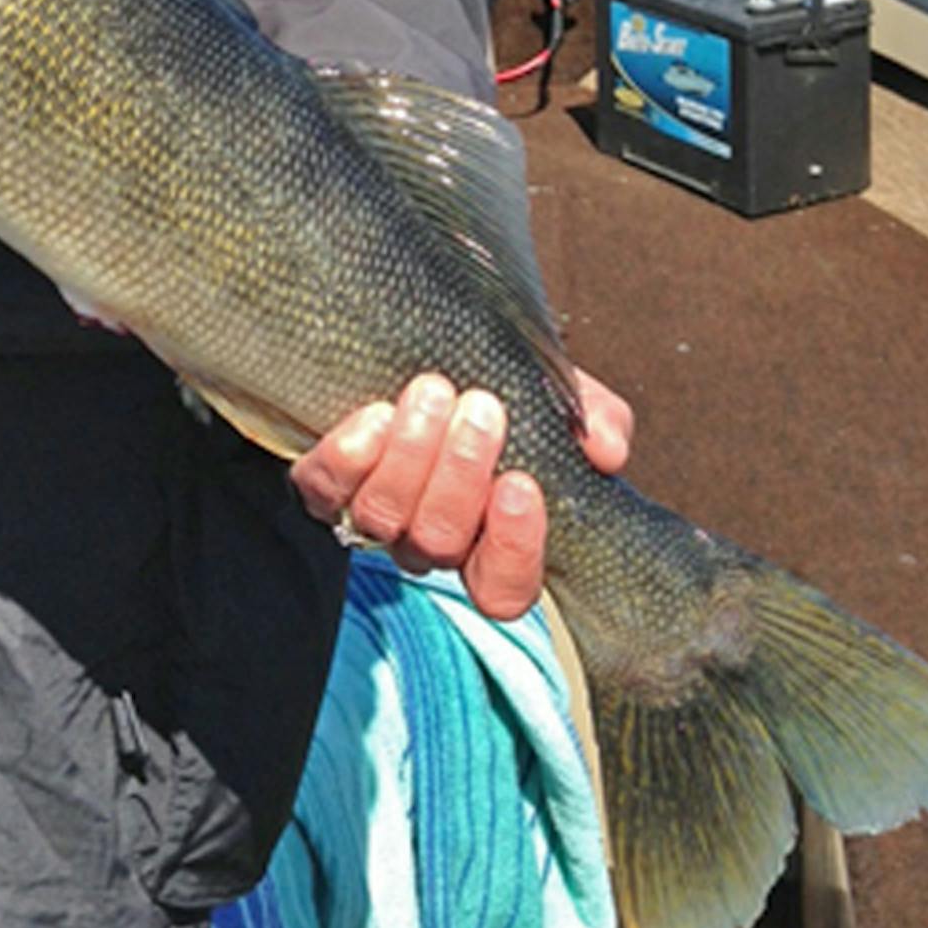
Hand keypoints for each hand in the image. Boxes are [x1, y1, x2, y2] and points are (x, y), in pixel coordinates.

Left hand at [290, 366, 632, 620]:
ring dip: (410, 455)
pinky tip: (375, 414)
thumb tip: (603, 450)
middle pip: (440, 542)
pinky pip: (324, 490)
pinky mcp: (324, 482)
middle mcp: (429, 538)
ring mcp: (376, 514)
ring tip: (432, 392)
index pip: (504, 589)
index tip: (521, 483)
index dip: (513, 549)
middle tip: (481, 408)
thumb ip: (594, 419)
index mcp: (490, 538)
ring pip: (384, 516)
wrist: (424, 337)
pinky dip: (347, 456)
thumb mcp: (556, 394)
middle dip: (461, 475)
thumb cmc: (500, 379)